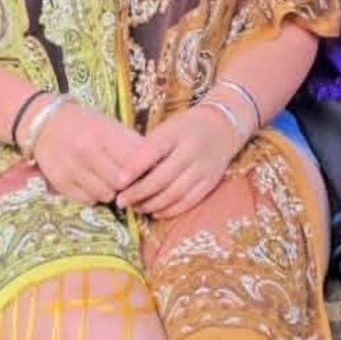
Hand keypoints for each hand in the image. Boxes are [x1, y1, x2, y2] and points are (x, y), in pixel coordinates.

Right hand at [27, 99, 143, 205]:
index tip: (147, 172)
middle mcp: (86, 151)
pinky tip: (93, 182)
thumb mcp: (110, 126)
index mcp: (103, 133)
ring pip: (105, 195)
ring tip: (109, 180)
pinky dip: (94, 196)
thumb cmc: (86, 124)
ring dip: (112, 192)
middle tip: (129, 180)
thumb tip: (156, 166)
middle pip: (121, 182)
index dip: (144, 171)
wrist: (46, 123)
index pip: (133, 162)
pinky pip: (88, 201)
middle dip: (129, 184)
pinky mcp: (60, 183)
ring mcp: (71, 168)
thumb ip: (131, 145)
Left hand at [116, 106, 241, 218]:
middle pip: (162, 178)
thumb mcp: (167, 129)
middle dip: (139, 193)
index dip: (135, 167)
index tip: (118, 181)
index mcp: (176, 133)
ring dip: (152, 204)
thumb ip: (149, 148)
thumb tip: (123, 176)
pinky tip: (155, 211)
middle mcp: (191, 150)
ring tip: (136, 207)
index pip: (153, 151)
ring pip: (174, 193)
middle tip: (121, 201)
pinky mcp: (210, 182)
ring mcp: (203, 168)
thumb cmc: (184, 129)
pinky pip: (188, 201)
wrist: (221, 128)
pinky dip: (170, 210)